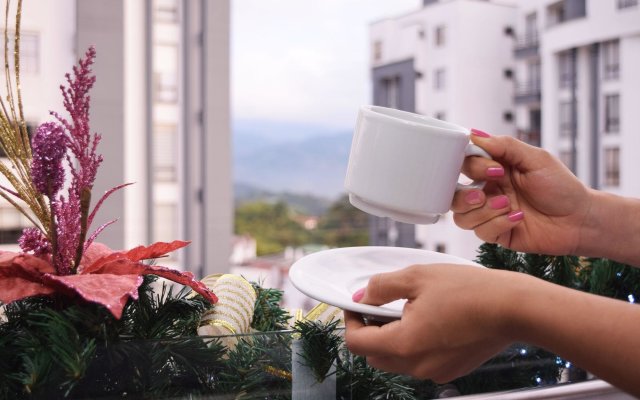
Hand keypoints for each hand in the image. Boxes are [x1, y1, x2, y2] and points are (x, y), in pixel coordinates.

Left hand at [344, 264, 517, 382]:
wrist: (513, 308)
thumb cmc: (470, 291)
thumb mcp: (417, 277)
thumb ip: (382, 287)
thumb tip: (362, 296)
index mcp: (403, 345)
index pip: (357, 343)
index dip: (350, 321)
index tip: (356, 304)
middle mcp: (417, 366)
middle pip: (375, 356)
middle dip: (370, 331)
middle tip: (380, 306)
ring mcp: (435, 372)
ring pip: (397, 361)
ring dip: (392, 339)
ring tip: (408, 310)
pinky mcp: (451, 370)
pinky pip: (420, 362)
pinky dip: (415, 345)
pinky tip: (430, 320)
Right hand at [452, 131, 592, 255]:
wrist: (580, 219)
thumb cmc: (561, 186)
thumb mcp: (536, 158)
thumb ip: (505, 146)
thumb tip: (474, 134)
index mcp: (494, 169)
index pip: (464, 164)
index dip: (472, 166)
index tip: (495, 169)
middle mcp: (487, 191)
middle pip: (454, 194)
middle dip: (465, 195)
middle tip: (484, 194)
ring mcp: (490, 214)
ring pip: (461, 217)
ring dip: (482, 211)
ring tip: (507, 205)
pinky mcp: (496, 234)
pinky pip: (480, 232)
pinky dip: (498, 224)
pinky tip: (518, 218)